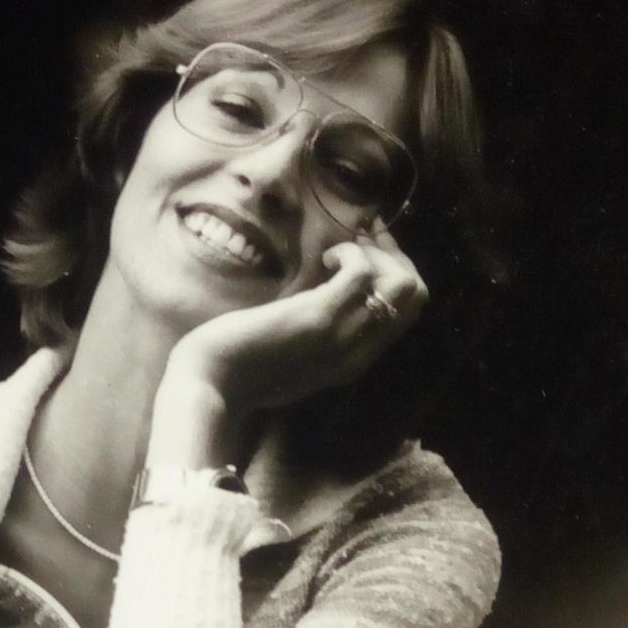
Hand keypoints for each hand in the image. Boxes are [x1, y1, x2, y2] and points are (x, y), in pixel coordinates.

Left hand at [156, 230, 428, 438]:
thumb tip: (327, 288)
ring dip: (378, 254)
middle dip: (394, 256)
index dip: (395, 272)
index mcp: (354, 361)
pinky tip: (323, 257)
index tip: (366, 252)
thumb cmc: (242, 367)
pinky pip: (362, 274)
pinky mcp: (318, 318)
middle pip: (415, 296)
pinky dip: (350, 253)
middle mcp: (358, 352)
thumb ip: (319, 333)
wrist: (212, 386)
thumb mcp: (293, 354)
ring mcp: (342, 336)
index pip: (407, 313)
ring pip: (403, 286)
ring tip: (341, 251)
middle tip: (359, 242)